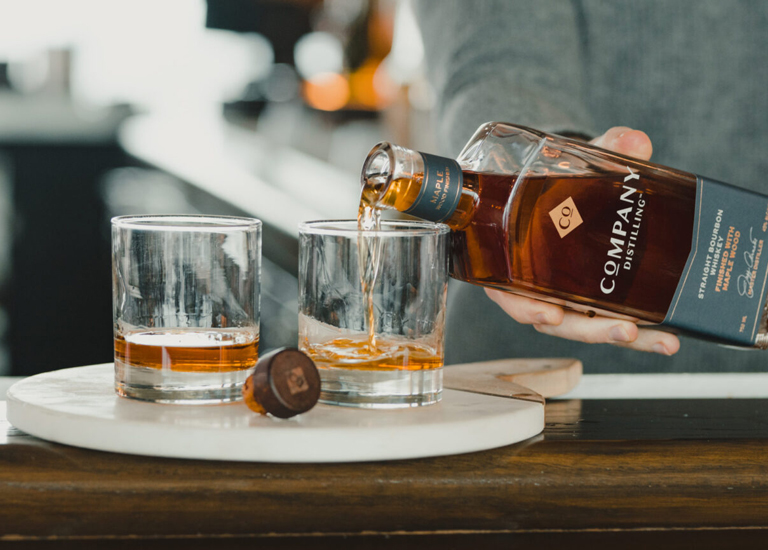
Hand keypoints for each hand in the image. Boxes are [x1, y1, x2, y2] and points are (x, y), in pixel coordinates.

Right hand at [485, 126, 679, 354]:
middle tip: (625, 331)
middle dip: (594, 331)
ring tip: (663, 340)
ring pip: (590, 327)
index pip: (512, 295)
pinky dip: (641, 328)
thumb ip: (603, 151)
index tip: (551, 315)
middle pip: (559, 322)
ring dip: (624, 336)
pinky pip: (613, 318)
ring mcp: (569, 296)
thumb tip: (635, 141)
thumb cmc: (556, 183)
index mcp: (515, 261)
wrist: (569, 186)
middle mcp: (539, 287)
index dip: (527, 309)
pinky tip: (669, 331)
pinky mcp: (596, 298)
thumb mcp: (572, 164)